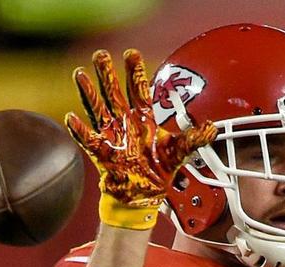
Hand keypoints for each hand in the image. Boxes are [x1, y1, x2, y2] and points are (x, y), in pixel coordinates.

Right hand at [66, 49, 216, 229]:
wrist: (144, 194)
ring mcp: (112, 135)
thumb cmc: (159, 170)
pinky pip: (88, 139)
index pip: (138, 89)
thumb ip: (194, 139)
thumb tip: (212, 129)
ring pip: (98, 109)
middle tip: (101, 54)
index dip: (134, 72)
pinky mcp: (102, 152)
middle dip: (107, 74)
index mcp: (143, 118)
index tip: (131, 53)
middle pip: (114, 92)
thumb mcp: (179, 152)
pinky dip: (80, 130)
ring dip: (89, 93)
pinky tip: (72, 118)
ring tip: (80, 74)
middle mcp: (125, 122)